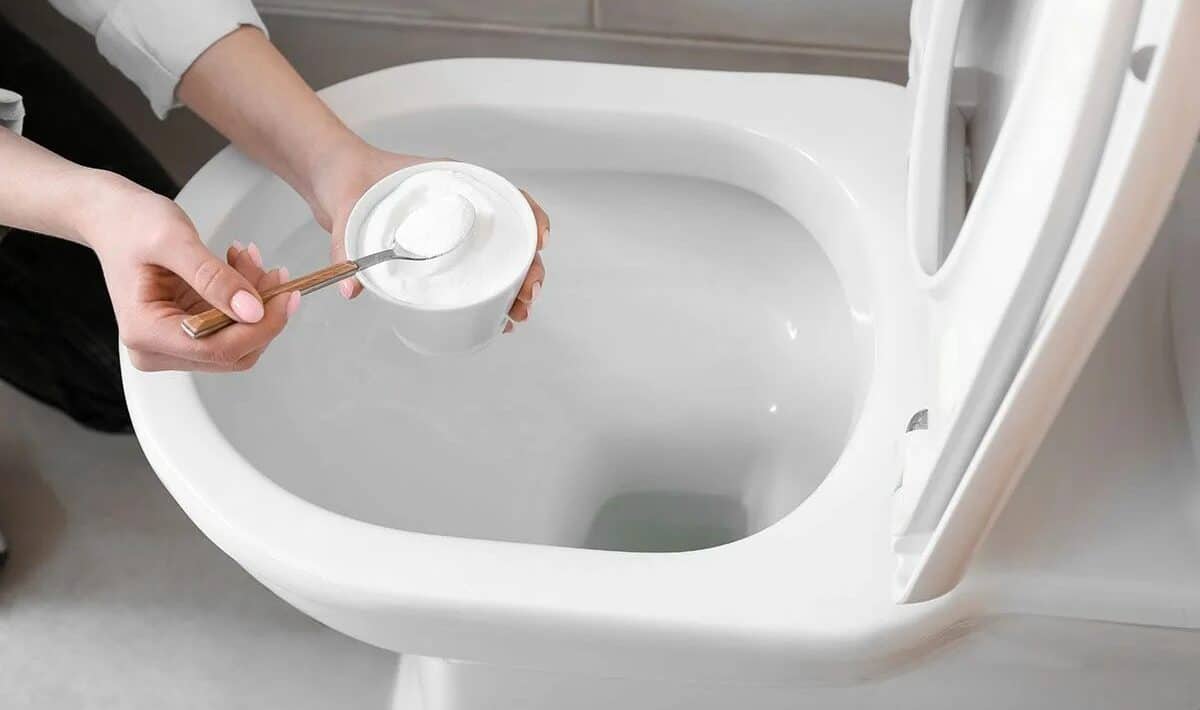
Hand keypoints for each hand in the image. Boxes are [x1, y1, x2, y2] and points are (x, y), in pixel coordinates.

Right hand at [80, 172, 299, 371]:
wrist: (113, 217)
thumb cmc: (131, 224)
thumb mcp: (174, 241)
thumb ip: (213, 278)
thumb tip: (252, 311)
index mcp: (146, 333)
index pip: (219, 349)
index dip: (262, 327)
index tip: (287, 296)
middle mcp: (156, 349)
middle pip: (233, 351)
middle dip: (261, 312)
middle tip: (271, 269)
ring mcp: (172, 344)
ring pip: (237, 340)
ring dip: (255, 301)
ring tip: (248, 259)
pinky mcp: (187, 332)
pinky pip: (230, 326)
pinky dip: (245, 297)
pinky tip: (240, 266)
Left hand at [310, 141, 548, 331]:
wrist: (332, 178)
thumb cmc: (348, 178)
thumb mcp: (346, 208)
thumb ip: (346, 245)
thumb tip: (353, 287)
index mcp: (450, 183)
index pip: (505, 195)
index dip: (530, 217)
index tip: (538, 242)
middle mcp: (459, 206)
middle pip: (511, 235)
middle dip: (528, 268)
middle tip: (526, 298)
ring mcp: (452, 230)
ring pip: (499, 257)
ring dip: (514, 285)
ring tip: (516, 315)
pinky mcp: (440, 250)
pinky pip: (476, 269)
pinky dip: (491, 292)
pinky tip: (497, 315)